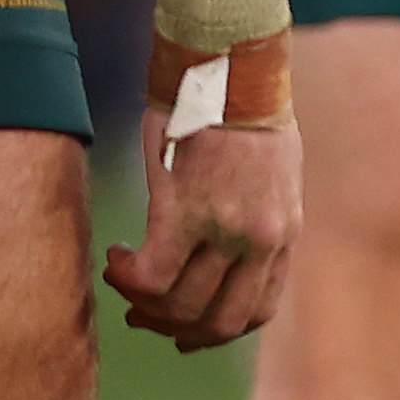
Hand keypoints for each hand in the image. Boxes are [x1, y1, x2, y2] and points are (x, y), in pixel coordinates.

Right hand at [103, 113, 299, 350]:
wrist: (232, 68)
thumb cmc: (242, 111)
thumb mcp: (272, 173)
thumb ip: (255, 216)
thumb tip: (225, 247)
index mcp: (283, 233)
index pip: (257, 311)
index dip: (215, 331)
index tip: (182, 328)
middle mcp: (260, 240)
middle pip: (220, 322)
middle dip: (176, 329)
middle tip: (141, 313)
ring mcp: (225, 230)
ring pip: (180, 306)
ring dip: (142, 303)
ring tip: (123, 276)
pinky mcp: (185, 212)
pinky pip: (151, 277)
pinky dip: (127, 279)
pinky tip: (116, 256)